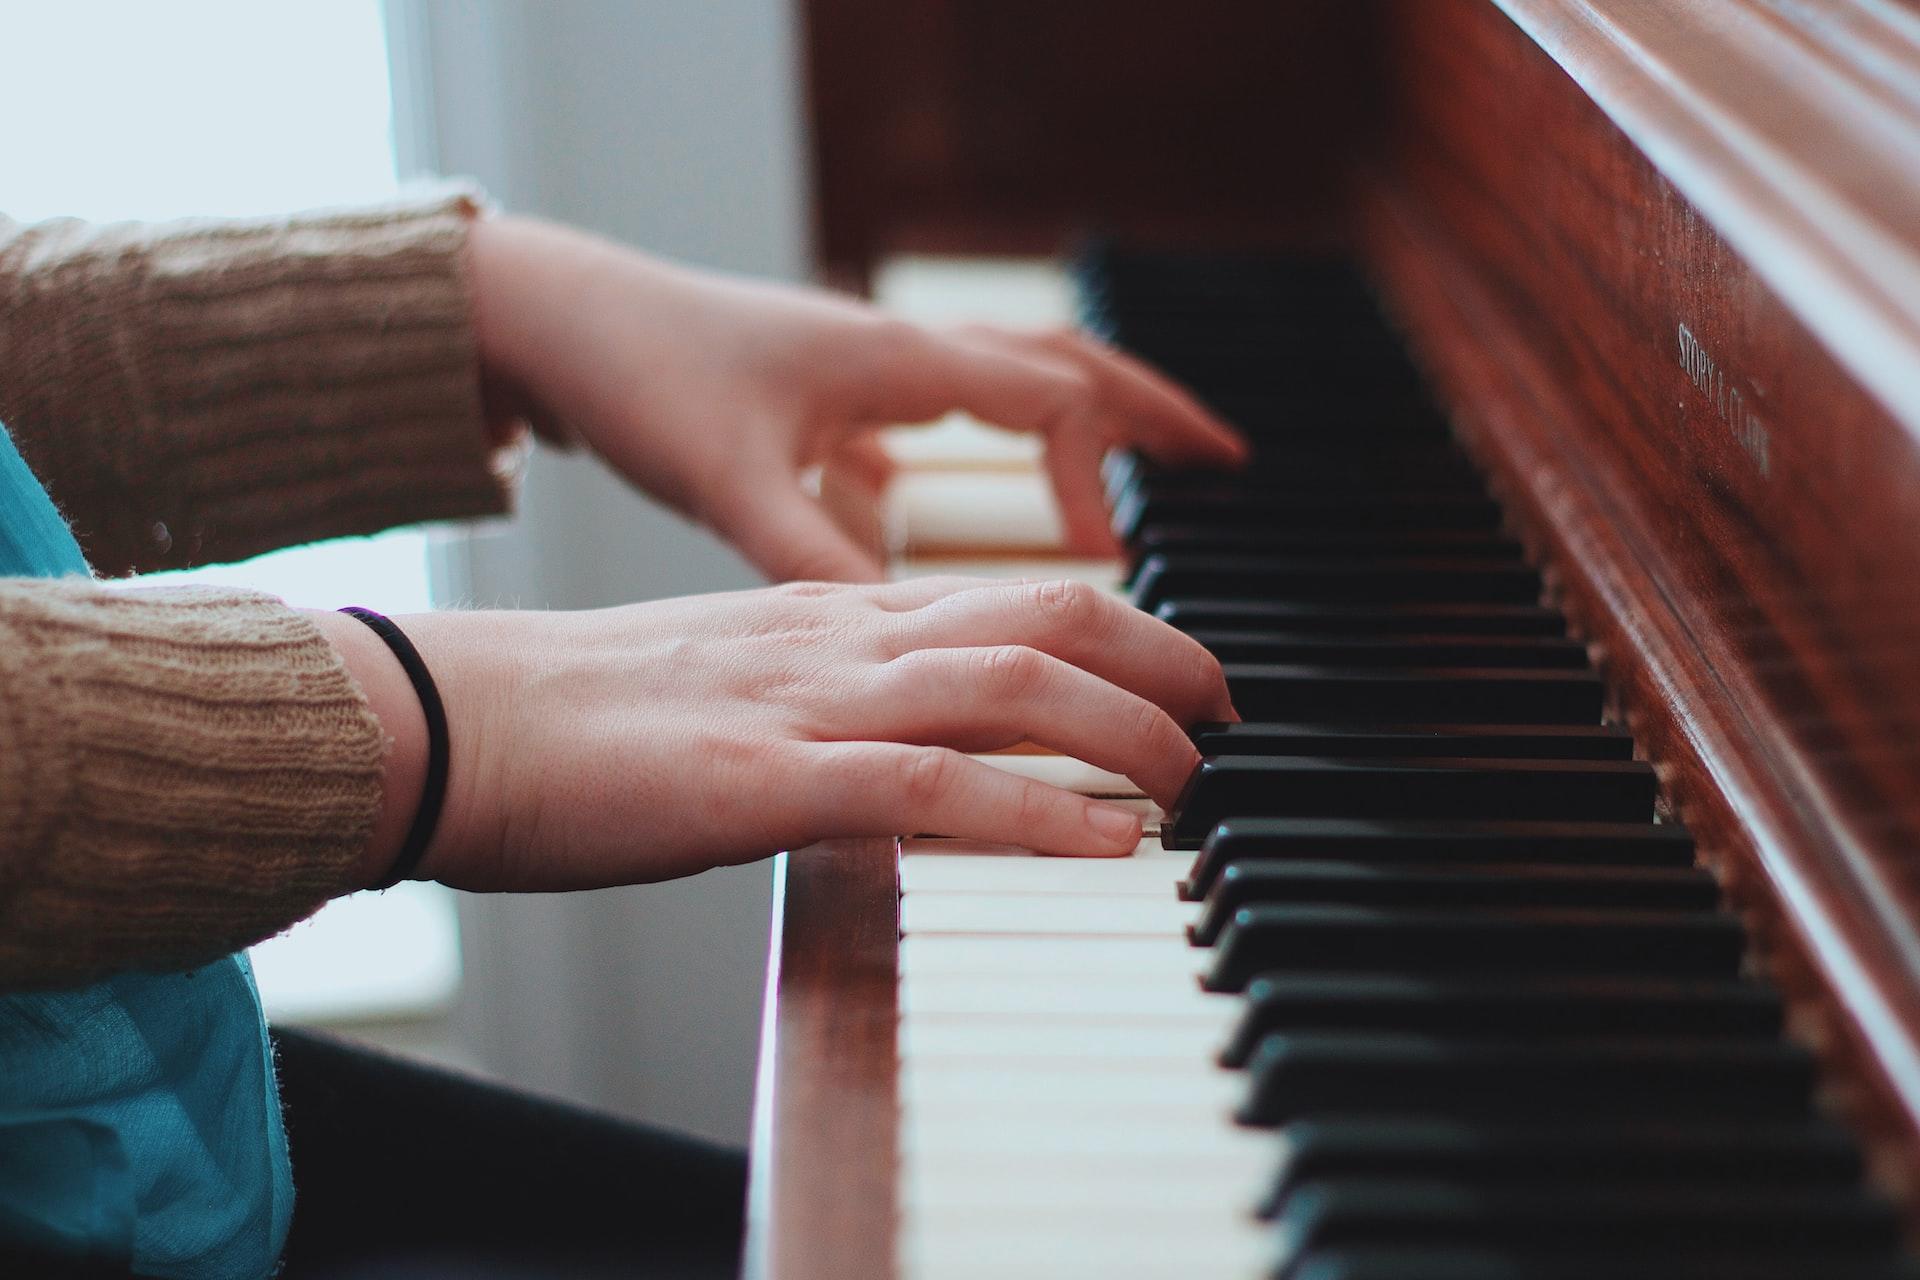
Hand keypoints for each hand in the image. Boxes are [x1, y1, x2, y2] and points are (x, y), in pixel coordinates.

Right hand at [315, 577, 1233, 890]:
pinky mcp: (764, 783)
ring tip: (1196, 780)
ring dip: (1130, 731)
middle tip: (1228, 716)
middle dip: (1163, 657)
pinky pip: (930, 787)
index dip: (1124, 625)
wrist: (452, 716)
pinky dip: (1036, 814)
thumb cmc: (578, 714)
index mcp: (831, 613)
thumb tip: (906, 745)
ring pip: (1013, 687)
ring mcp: (808, 704)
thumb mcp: (731, 681)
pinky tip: (1109, 845)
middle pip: (1046, 613)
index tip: (1182, 673)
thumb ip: (825, 693)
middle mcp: (839, 638)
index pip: (1013, 593)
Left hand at [468, 216, 1245, 581]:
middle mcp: (899, 353)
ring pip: (1011, 380)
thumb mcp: (730, 482)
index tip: (1114, 561)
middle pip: (1063, 366)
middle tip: (1226, 460)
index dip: (1099, 481)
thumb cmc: (641, 377)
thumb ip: (815, 557)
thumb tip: (900, 634)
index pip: (1050, 403)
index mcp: (898, 362)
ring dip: (1084, 421)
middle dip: (1150, 411)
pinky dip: (988, 445)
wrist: (559, 316)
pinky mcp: (831, 395)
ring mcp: (869, 369)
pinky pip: (942, 410)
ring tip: (1141, 471)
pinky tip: (963, 496)